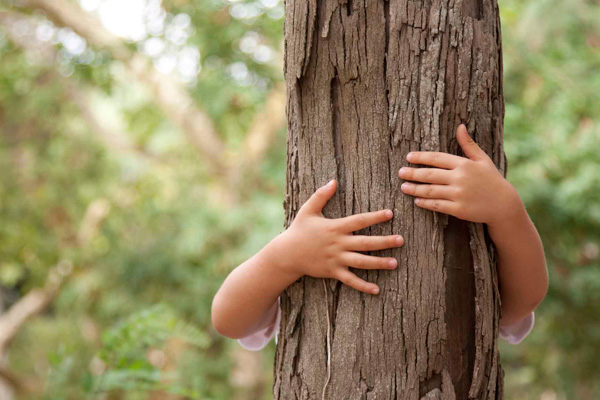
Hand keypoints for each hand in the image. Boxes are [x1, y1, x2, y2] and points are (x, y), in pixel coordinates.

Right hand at [269, 179, 403, 294]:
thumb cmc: (298, 230)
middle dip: (384, 241)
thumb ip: (321, 195)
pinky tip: (377, 289)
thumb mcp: (308, 210)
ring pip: (361, 262)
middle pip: (366, 242)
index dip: (375, 217)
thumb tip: (333, 181)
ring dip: (379, 263)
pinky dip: (363, 286)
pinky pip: (350, 280)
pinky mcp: (333, 272)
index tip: (390, 214)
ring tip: (395, 263)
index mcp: (335, 227)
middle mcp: (338, 243)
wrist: (287, 254)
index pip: (359, 221)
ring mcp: (336, 259)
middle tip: (401, 240)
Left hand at [398, 124, 521, 226]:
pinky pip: (437, 205)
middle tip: (400, 172)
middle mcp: (460, 178)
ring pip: (430, 190)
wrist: (503, 204)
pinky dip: (425, 203)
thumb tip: (460, 126)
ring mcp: (458, 194)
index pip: (437, 158)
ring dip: (414, 189)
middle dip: (412, 173)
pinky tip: (417, 201)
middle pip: (430, 174)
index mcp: (464, 164)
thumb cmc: (491, 179)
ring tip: (403, 187)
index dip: (421, 157)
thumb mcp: (482, 159)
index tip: (409, 157)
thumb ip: (468, 144)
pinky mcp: (458, 209)